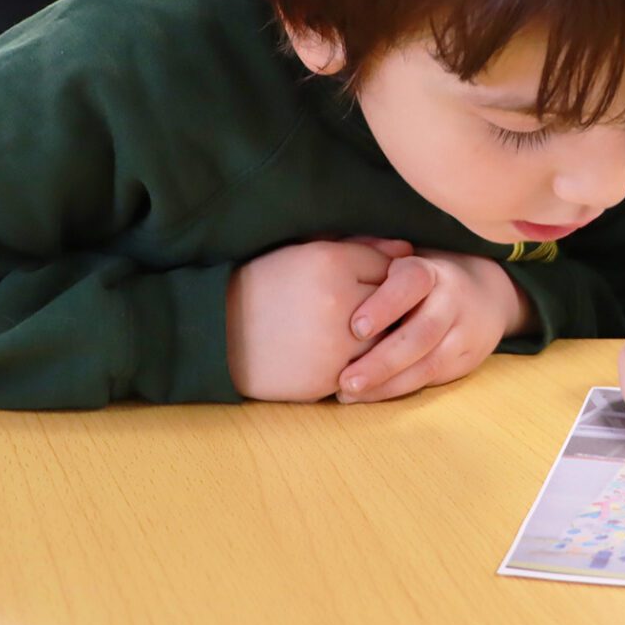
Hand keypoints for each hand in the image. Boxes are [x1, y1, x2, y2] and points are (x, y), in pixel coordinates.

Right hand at [225, 237, 412, 400]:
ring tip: (352, 335)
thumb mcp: (305, 253)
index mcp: (331, 261)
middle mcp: (338, 301)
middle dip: (387, 310)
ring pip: (384, 342)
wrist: (217, 333)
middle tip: (370, 314)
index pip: (390, 268)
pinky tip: (335, 356)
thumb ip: (359, 247)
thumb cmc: (264, 286)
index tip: (370, 285)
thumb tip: (408, 250)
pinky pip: (363, 372)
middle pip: (394, 306)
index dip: (382, 279)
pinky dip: (356, 365)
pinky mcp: (327, 378)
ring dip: (377, 340)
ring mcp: (335, 344)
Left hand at [334, 250, 531, 402]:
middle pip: (422, 333)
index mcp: (431, 270)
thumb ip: (369, 257)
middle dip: (382, 360)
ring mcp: (464, 330)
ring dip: (387, 382)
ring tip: (347, 392)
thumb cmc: (416, 279)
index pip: (412, 283)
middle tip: (345, 378)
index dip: (386, 305)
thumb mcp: (399, 260)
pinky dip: (397, 390)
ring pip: (428, 362)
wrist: (483, 295)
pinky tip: (367, 396)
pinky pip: (431, 379)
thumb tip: (321, 247)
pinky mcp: (466, 358)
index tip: (356, 327)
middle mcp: (452, 299)